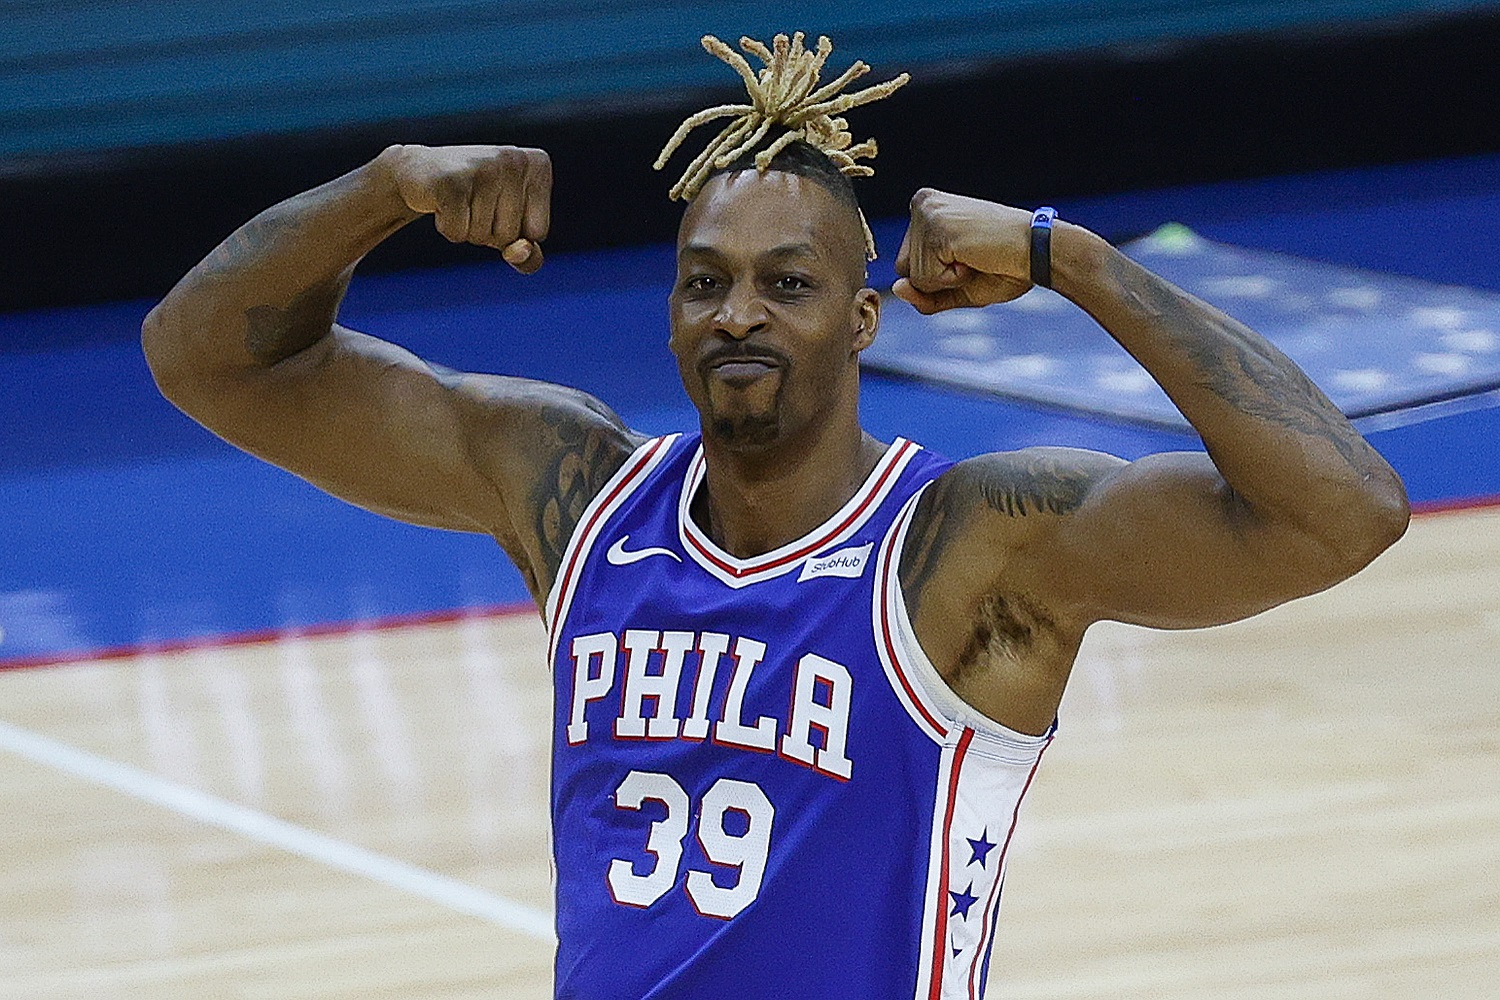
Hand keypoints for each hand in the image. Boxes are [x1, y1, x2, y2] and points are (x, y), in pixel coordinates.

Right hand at [383, 144, 551, 273]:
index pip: (538, 233)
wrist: (419, 170)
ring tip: (458, 200)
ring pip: (483, 236)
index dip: (512, 232)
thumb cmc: (473, 200)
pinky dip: (447, 228)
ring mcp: (485, 167)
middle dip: (488, 231)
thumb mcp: (509, 227)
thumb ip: (528, 255)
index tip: (496, 203)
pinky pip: (458, 233)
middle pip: (510, 236)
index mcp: (538, 165)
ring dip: (466, 229)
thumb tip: (519, 252)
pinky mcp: (453, 180)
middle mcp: (516, 159)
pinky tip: (442, 202)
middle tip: (472, 200)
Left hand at [892, 188, 1032, 313]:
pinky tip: (975, 257)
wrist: (1039, 252)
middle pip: (904, 270)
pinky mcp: (936, 229)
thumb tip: (897, 288)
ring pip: (914, 278)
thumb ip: (922, 294)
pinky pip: (927, 280)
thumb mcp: (955, 287)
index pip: (906, 265)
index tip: (968, 256)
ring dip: (948, 280)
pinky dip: (953, 280)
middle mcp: (921, 204)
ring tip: (976, 256)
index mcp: (925, 208)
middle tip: (973, 257)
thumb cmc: (1003, 266)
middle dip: (938, 279)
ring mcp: (927, 214)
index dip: (937, 277)